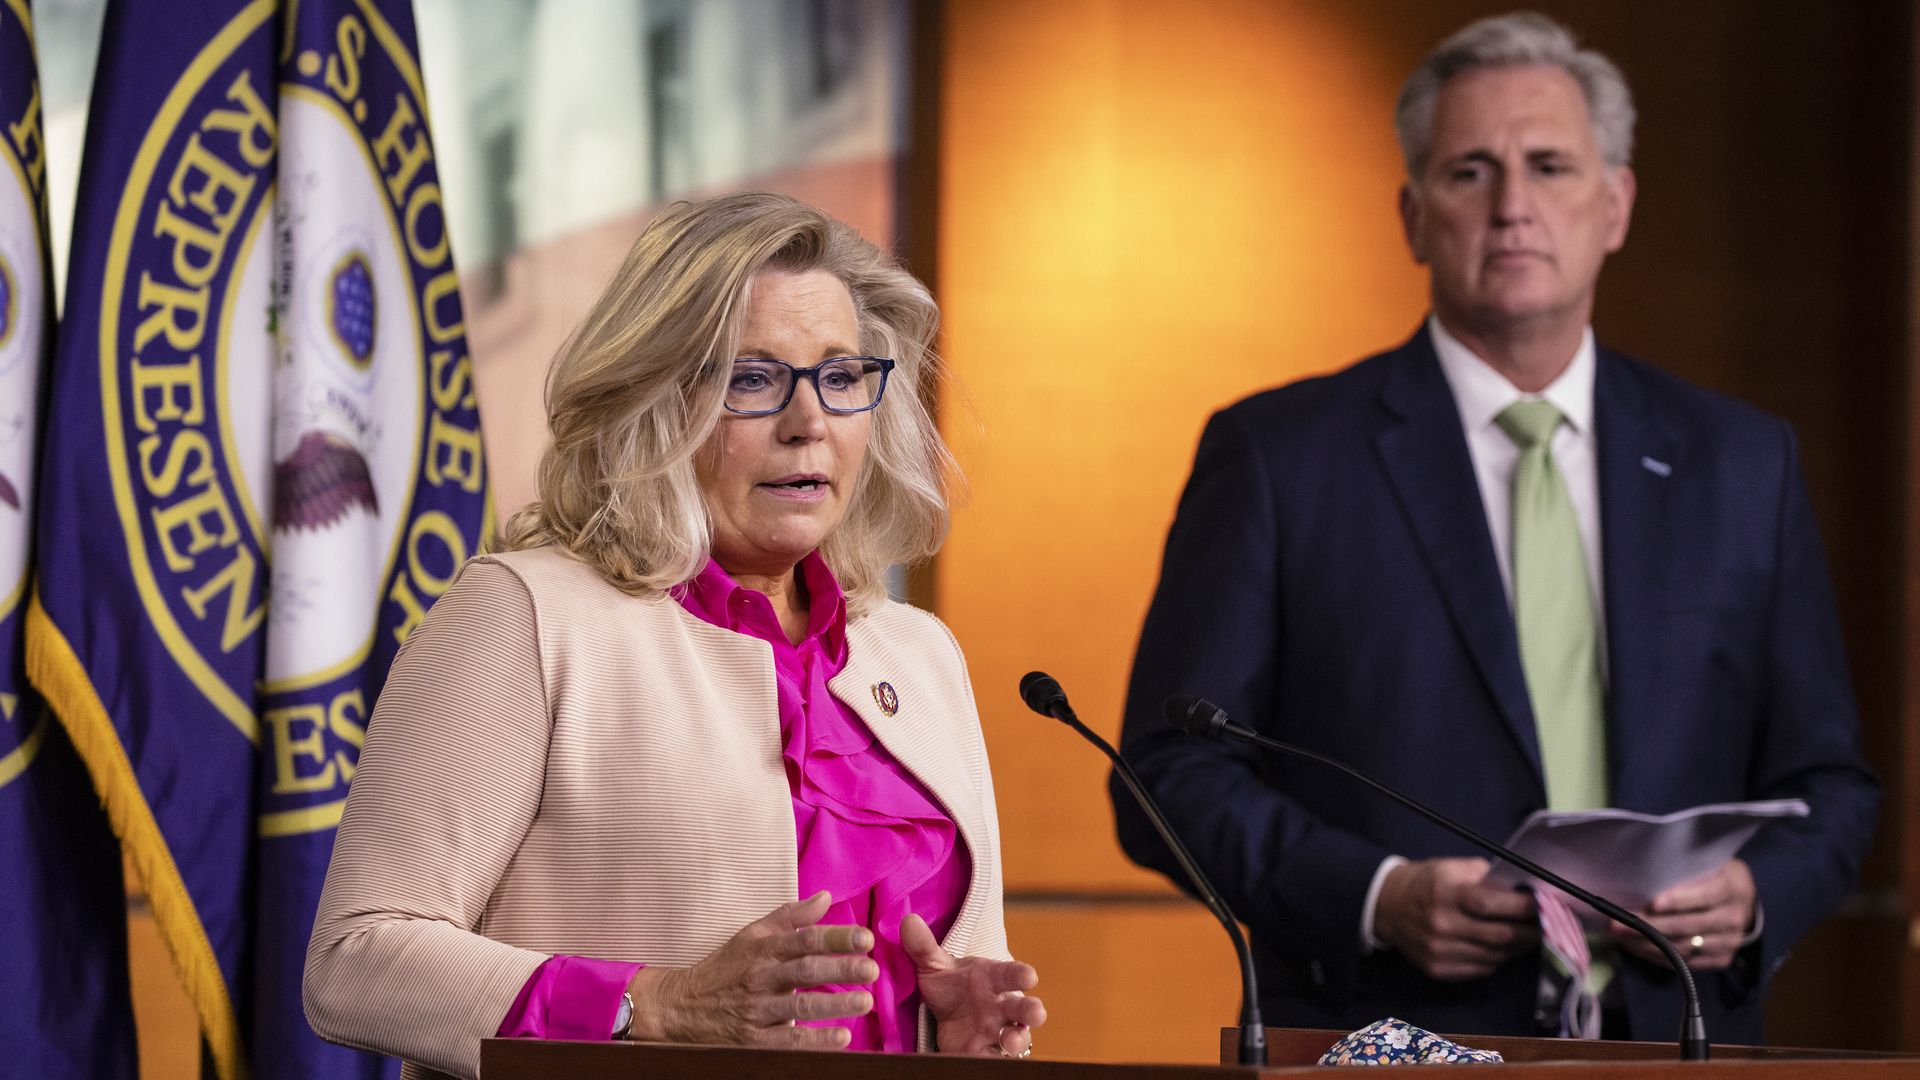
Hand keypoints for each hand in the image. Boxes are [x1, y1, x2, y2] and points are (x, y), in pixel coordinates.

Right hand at [626, 891, 875, 1047]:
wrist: (680, 1007)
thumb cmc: (725, 968)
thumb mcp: (752, 934)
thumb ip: (790, 917)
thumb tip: (825, 897)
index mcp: (764, 948)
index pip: (804, 938)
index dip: (836, 937)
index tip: (866, 938)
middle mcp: (761, 977)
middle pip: (806, 970)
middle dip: (841, 969)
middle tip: (871, 969)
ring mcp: (757, 1010)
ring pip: (799, 1006)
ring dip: (835, 1005)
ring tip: (865, 1001)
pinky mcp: (753, 1040)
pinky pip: (788, 1041)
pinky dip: (815, 1041)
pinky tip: (841, 1038)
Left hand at [900, 913, 1047, 1055]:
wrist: (947, 1014)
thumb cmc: (951, 985)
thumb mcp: (934, 965)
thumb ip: (923, 946)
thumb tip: (908, 920)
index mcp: (993, 978)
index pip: (1011, 974)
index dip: (1022, 974)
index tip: (1030, 976)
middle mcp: (1001, 1005)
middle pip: (1023, 1008)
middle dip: (1031, 1010)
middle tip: (1036, 1013)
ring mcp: (997, 1031)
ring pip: (1017, 1037)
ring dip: (1017, 1040)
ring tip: (1012, 1043)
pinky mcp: (985, 1052)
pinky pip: (994, 1058)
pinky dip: (994, 1061)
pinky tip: (986, 1061)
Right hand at [1373, 857, 1539, 980]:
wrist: (1387, 907)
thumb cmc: (1426, 882)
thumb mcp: (1452, 867)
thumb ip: (1486, 876)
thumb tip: (1521, 889)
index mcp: (1446, 894)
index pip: (1492, 905)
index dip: (1522, 907)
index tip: (1543, 904)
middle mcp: (1443, 925)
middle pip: (1500, 936)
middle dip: (1529, 932)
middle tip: (1545, 926)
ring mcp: (1440, 951)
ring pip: (1495, 956)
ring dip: (1516, 948)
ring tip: (1527, 937)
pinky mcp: (1439, 969)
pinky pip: (1481, 969)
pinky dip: (1497, 959)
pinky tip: (1502, 948)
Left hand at [1610, 859, 1755, 970]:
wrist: (1742, 899)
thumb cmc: (1711, 875)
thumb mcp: (1706, 863)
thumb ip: (1683, 868)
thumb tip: (1640, 872)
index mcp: (1730, 888)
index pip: (1704, 896)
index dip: (1678, 901)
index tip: (1652, 903)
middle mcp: (1733, 917)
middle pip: (1687, 926)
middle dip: (1648, 926)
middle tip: (1615, 924)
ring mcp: (1730, 941)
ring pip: (1683, 948)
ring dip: (1646, 944)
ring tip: (1619, 936)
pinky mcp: (1722, 959)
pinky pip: (1686, 963)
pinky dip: (1658, 957)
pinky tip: (1636, 947)